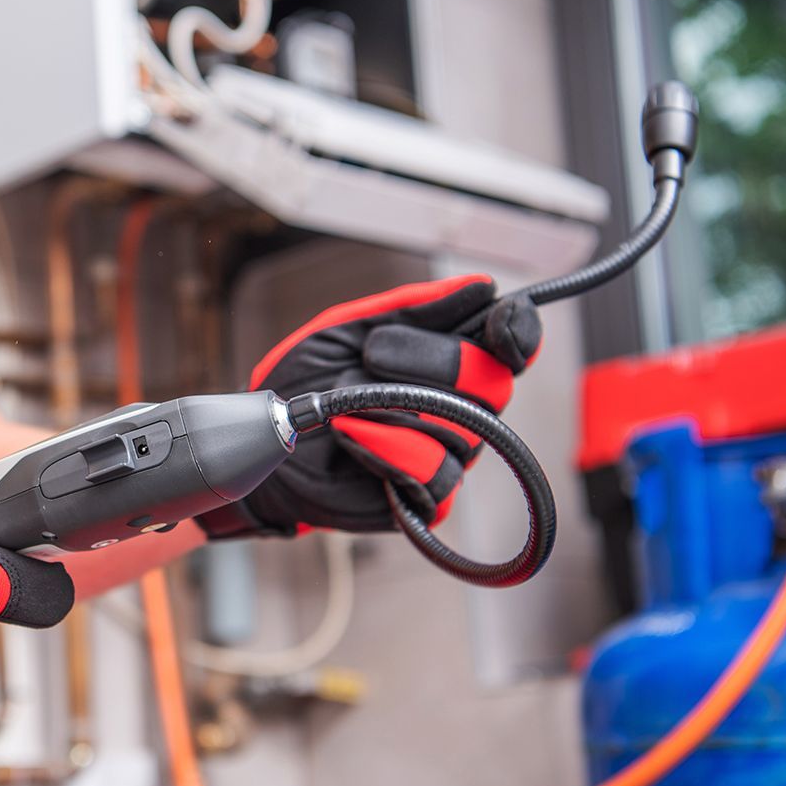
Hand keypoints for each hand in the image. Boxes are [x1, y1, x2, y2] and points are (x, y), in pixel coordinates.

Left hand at [196, 275, 540, 536]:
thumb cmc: (308, 383)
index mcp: (451, 359)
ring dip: (390, 408)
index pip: (512, 343)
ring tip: (344, 403)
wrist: (268, 441)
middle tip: (372, 355)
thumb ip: (410, 307)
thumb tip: (479, 287)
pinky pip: (433, 473)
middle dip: (430, 361)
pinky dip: (384, 449)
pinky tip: (351, 438)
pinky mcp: (426, 499)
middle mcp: (462, 408)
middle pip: (493, 383)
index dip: (518, 330)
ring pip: (459, 430)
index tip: (501, 320)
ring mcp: (448, 455)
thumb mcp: (349, 328)